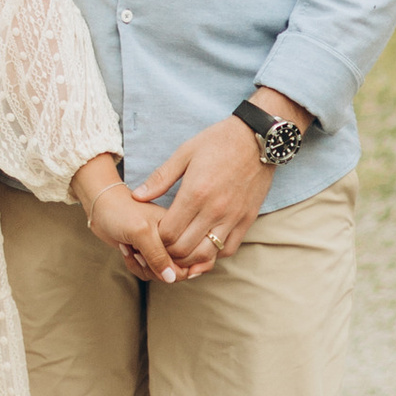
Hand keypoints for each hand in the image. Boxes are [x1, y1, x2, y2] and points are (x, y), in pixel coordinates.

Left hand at [69, 157, 179, 280]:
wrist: (101, 206)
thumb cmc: (121, 210)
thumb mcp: (141, 232)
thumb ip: (158, 255)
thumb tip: (171, 278)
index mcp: (183, 224)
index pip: (196, 257)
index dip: (175, 264)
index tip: (152, 254)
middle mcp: (178, 236)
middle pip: (180, 271)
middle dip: (156, 268)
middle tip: (140, 252)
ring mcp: (165, 246)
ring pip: (164, 275)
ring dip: (143, 267)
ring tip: (132, 248)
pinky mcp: (153, 253)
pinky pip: (151, 273)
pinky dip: (137, 266)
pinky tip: (127, 250)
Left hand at [127, 117, 272, 274]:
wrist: (258, 137)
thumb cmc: (219, 141)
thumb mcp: (185, 152)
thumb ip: (161, 178)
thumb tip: (137, 196)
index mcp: (195, 192)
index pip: (168, 233)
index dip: (155, 239)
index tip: (152, 233)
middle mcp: (214, 209)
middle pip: (184, 249)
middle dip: (168, 252)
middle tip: (161, 246)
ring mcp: (233, 217)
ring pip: (206, 255)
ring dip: (189, 259)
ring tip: (180, 251)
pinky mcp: (247, 220)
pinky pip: (228, 250)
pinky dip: (213, 254)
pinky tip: (203, 246)